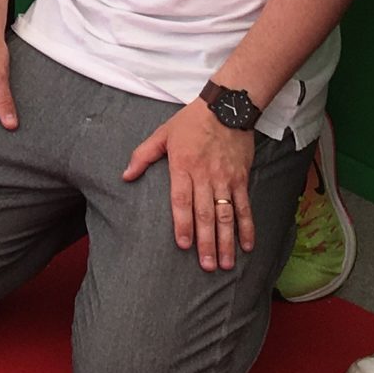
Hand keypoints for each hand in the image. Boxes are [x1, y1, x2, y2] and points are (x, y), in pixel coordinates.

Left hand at [123, 100, 256, 271]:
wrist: (227, 106)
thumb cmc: (191, 121)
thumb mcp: (162, 133)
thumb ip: (143, 156)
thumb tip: (126, 176)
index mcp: (183, 166)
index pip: (182, 200)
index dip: (182, 224)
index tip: (183, 245)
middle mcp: (205, 175)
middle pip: (205, 213)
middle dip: (206, 242)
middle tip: (207, 266)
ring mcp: (226, 178)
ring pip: (226, 215)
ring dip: (227, 241)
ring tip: (225, 264)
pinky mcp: (241, 178)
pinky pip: (245, 206)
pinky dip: (247, 226)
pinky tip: (247, 245)